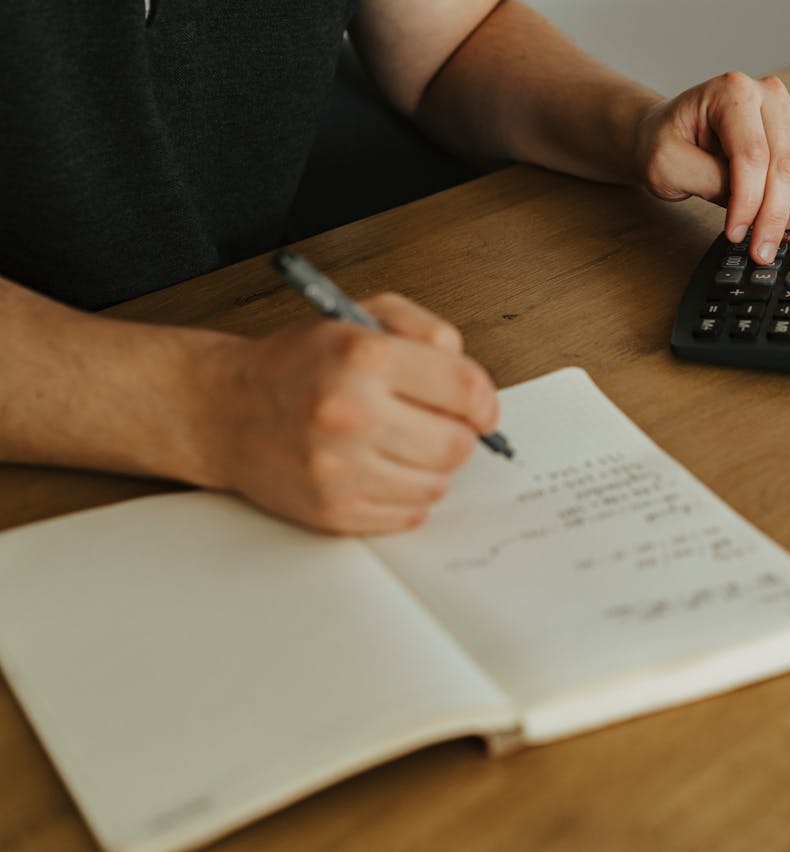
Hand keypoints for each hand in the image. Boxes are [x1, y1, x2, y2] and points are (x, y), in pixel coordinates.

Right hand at [205, 293, 497, 533]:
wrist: (223, 409)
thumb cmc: (296, 363)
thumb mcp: (359, 315)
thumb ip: (426, 331)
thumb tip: (474, 383)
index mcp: (362, 357)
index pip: (465, 390)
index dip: (485, 402)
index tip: (481, 408)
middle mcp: (350, 414)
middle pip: (457, 444)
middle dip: (459, 435)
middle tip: (440, 425)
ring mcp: (339, 468)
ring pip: (437, 484)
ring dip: (434, 467)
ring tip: (406, 446)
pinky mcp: (331, 510)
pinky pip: (408, 515)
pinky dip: (408, 496)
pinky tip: (384, 470)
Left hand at [635, 72, 789, 264]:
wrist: (667, 134)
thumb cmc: (667, 145)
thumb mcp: (668, 167)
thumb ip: (710, 182)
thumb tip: (751, 206)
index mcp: (731, 92)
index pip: (752, 155)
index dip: (748, 202)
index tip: (737, 234)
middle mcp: (768, 95)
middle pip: (788, 160)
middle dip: (775, 212)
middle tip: (760, 248)